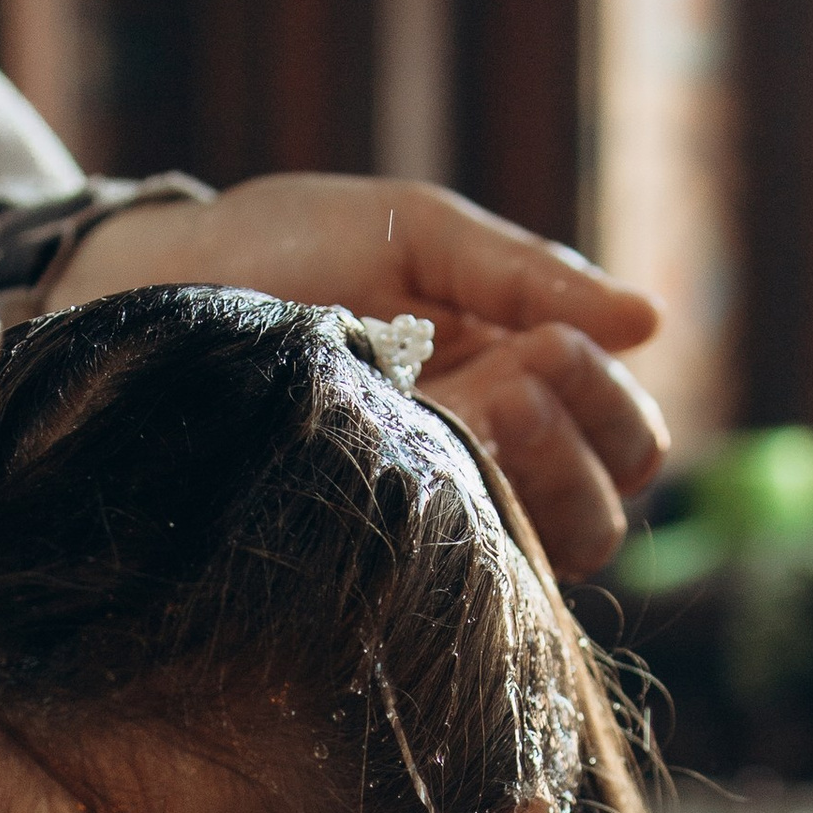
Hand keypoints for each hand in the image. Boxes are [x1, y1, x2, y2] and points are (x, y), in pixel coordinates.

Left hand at [49, 171, 668, 576]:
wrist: (160, 282)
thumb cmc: (286, 247)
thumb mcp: (418, 235)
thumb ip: (528, 276)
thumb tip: (652, 321)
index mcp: (523, 388)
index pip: (632, 448)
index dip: (615, 411)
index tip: (552, 350)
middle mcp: (487, 468)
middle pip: (601, 519)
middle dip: (574, 446)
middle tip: (507, 381)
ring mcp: (426, 513)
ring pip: (539, 559)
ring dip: (521, 480)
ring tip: (457, 410)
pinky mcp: (363, 548)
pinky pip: (446, 577)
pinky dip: (452, 518)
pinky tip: (404, 457)